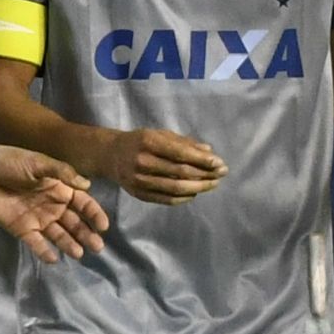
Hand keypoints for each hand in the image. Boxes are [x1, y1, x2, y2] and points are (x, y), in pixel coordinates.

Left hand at [0, 144, 110, 263]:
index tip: (103, 226)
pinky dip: (45, 252)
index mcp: (59, 188)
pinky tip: (54, 259)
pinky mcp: (21, 229)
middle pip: (74, 223)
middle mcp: (52, 205)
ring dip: (69, 244)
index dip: (94, 214)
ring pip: (58, 235)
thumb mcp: (38, 163)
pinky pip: (36, 243)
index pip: (83, 203)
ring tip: (79, 254)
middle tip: (97, 246)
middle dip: (86, 234)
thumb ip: (62, 172)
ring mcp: (37, 218)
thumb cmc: (10, 161)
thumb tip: (87, 184)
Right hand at [99, 128, 227, 204]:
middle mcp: (143, 162)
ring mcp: (140, 181)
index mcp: (149, 142)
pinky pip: (167, 199)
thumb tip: (208, 150)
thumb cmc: (140, 141)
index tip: (220, 162)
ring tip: (213, 184)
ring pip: (176, 188)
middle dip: (205, 174)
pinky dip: (185, 197)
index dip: (203, 160)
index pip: (181, 153)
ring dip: (199, 187)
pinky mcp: (140, 194)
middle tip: (222, 174)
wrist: (111, 156)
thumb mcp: (159, 134)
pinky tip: (195, 192)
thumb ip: (183, 142)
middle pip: (181, 172)